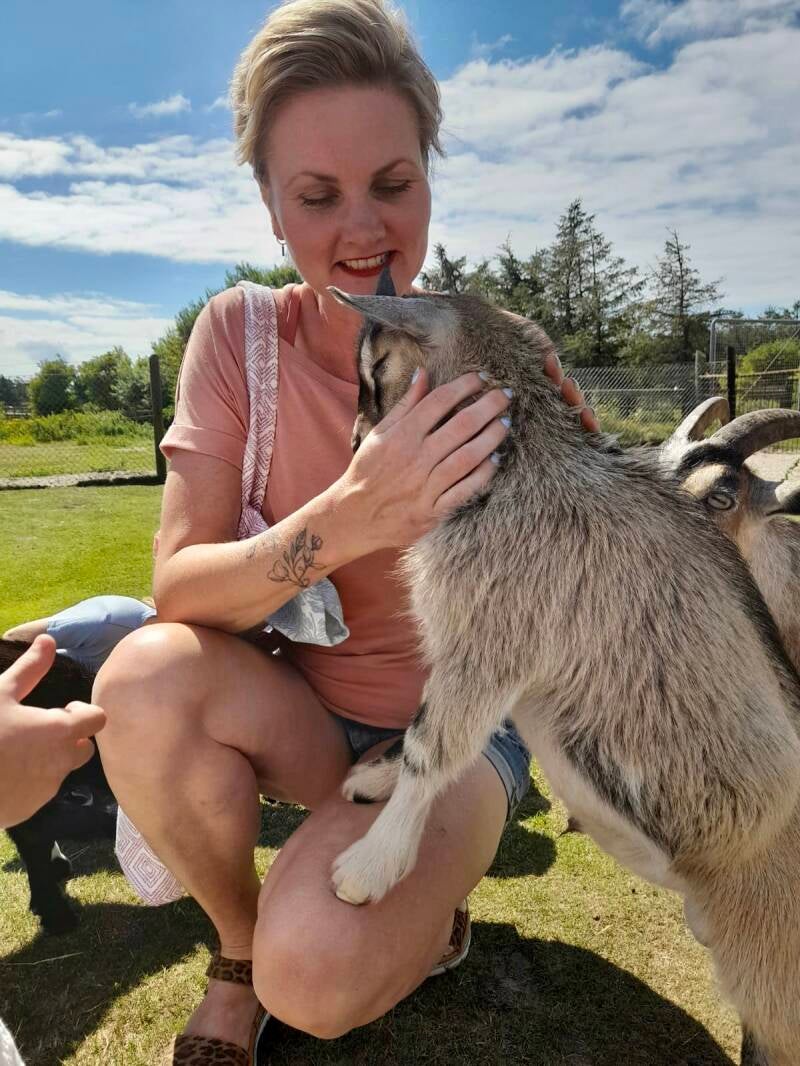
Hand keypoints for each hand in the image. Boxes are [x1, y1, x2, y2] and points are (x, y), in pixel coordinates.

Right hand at [0, 635, 106, 827]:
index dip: (81, 712)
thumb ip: (30, 669)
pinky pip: (38, 791)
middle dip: (68, 738)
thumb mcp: (1, 692)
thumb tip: (49, 639)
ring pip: (60, 770)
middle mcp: (62, 763)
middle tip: (36, 730)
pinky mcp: (28, 811)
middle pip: (84, 748)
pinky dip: (29, 781)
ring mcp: (46, 791)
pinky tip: (4, 772)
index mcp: (61, 732)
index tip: (59, 709)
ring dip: (47, 759)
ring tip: (14, 749)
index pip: (97, 719)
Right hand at [338, 356, 598, 551]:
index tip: (481, 378)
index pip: (440, 401)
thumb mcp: (380, 433)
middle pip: (462, 425)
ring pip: (468, 457)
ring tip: (506, 424)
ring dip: (491, 437)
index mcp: (402, 435)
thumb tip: (423, 373)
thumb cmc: (368, 470)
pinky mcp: (433, 511)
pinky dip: (483, 474)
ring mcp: (426, 485)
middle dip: (488, 406)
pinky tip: (495, 460)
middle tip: (506, 395)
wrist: (355, 516)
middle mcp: (416, 458)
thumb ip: (405, 404)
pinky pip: (465, 490)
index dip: (464, 386)